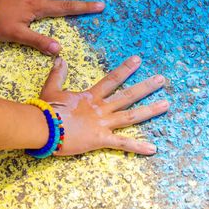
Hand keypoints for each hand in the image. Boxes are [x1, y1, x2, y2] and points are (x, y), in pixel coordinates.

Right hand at [40, 55, 168, 155]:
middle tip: (161, 80)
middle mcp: (101, 108)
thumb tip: (60, 58)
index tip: (138, 60)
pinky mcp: (101, 139)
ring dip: (150, 110)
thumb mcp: (51, 89)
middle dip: (146, 87)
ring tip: (166, 105)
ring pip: (131, 116)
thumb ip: (58, 74)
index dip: (125, 69)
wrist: (42, 127)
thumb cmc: (45, 110)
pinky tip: (153, 149)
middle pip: (128, 95)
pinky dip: (138, 147)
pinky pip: (123, 143)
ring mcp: (103, 123)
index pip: (112, 79)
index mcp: (91, 97)